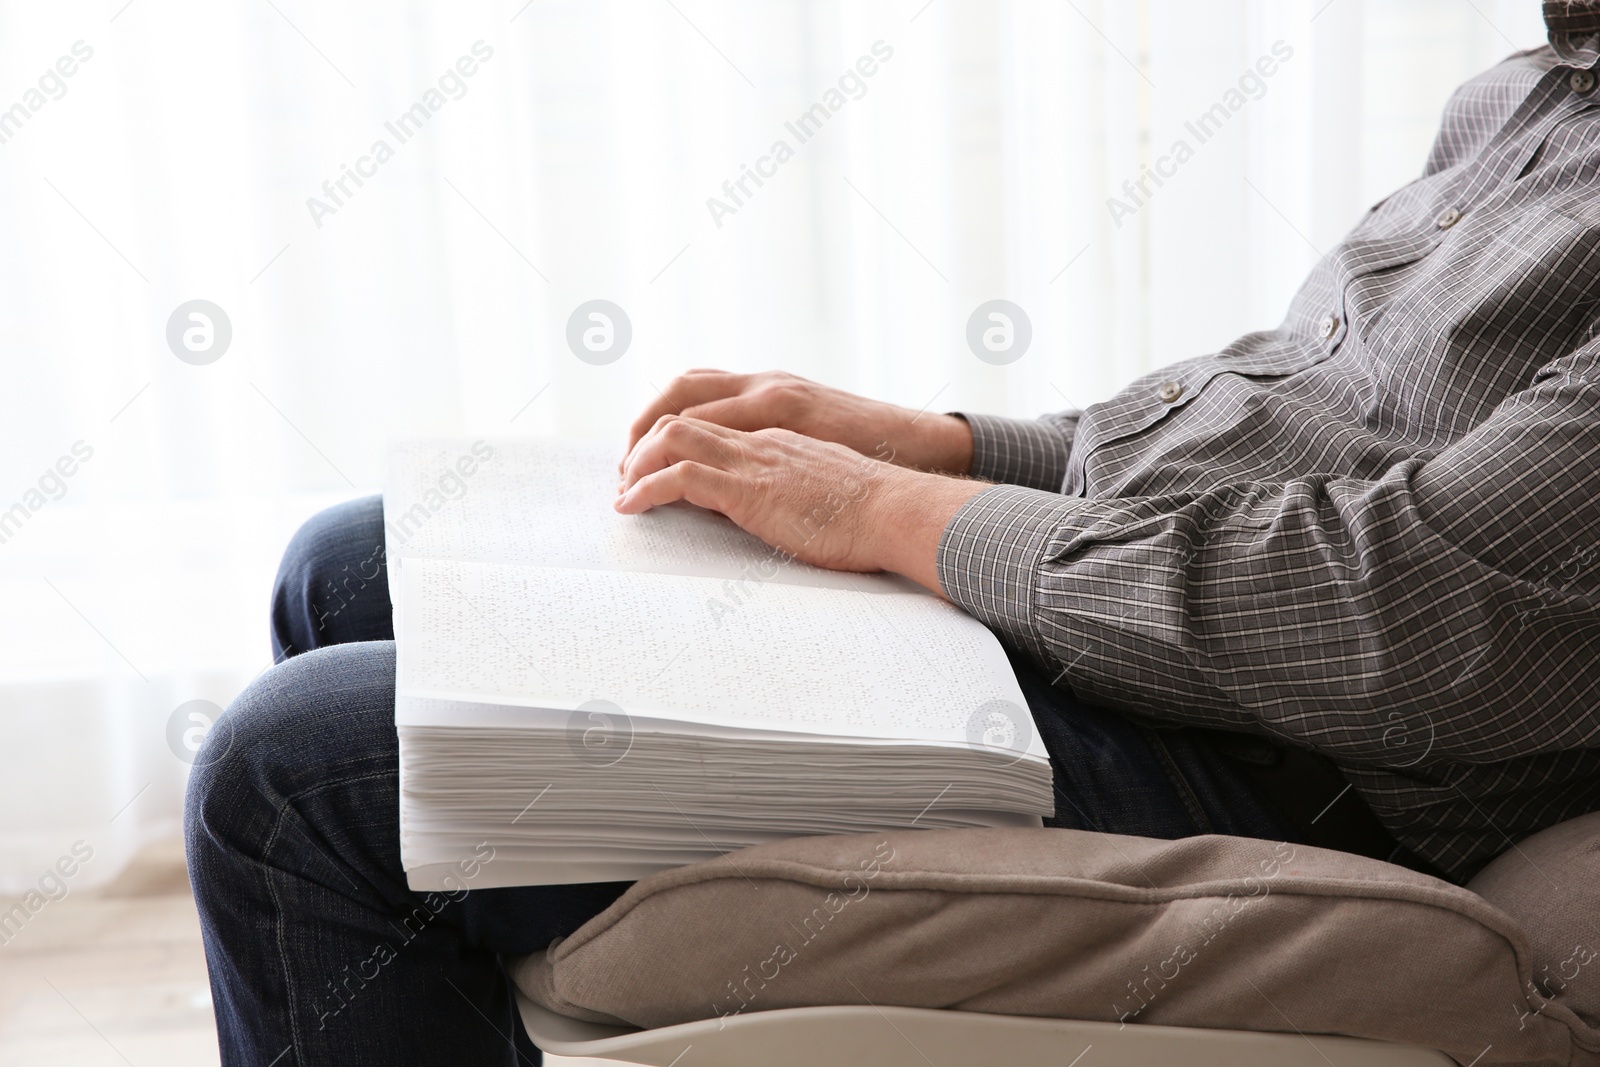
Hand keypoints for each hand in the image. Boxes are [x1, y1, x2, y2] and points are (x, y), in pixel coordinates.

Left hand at [616, 416, 985, 592]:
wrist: (897, 509)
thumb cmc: (875, 509)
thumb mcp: (826, 483)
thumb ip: (793, 482)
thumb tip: (774, 504)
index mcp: (780, 431)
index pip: (712, 415)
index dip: (673, 435)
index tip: (655, 464)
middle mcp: (761, 434)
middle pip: (682, 413)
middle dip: (642, 442)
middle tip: (626, 476)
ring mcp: (754, 457)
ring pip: (672, 436)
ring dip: (637, 464)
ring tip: (623, 493)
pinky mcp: (748, 488)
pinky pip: (680, 477)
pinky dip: (646, 490)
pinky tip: (631, 508)